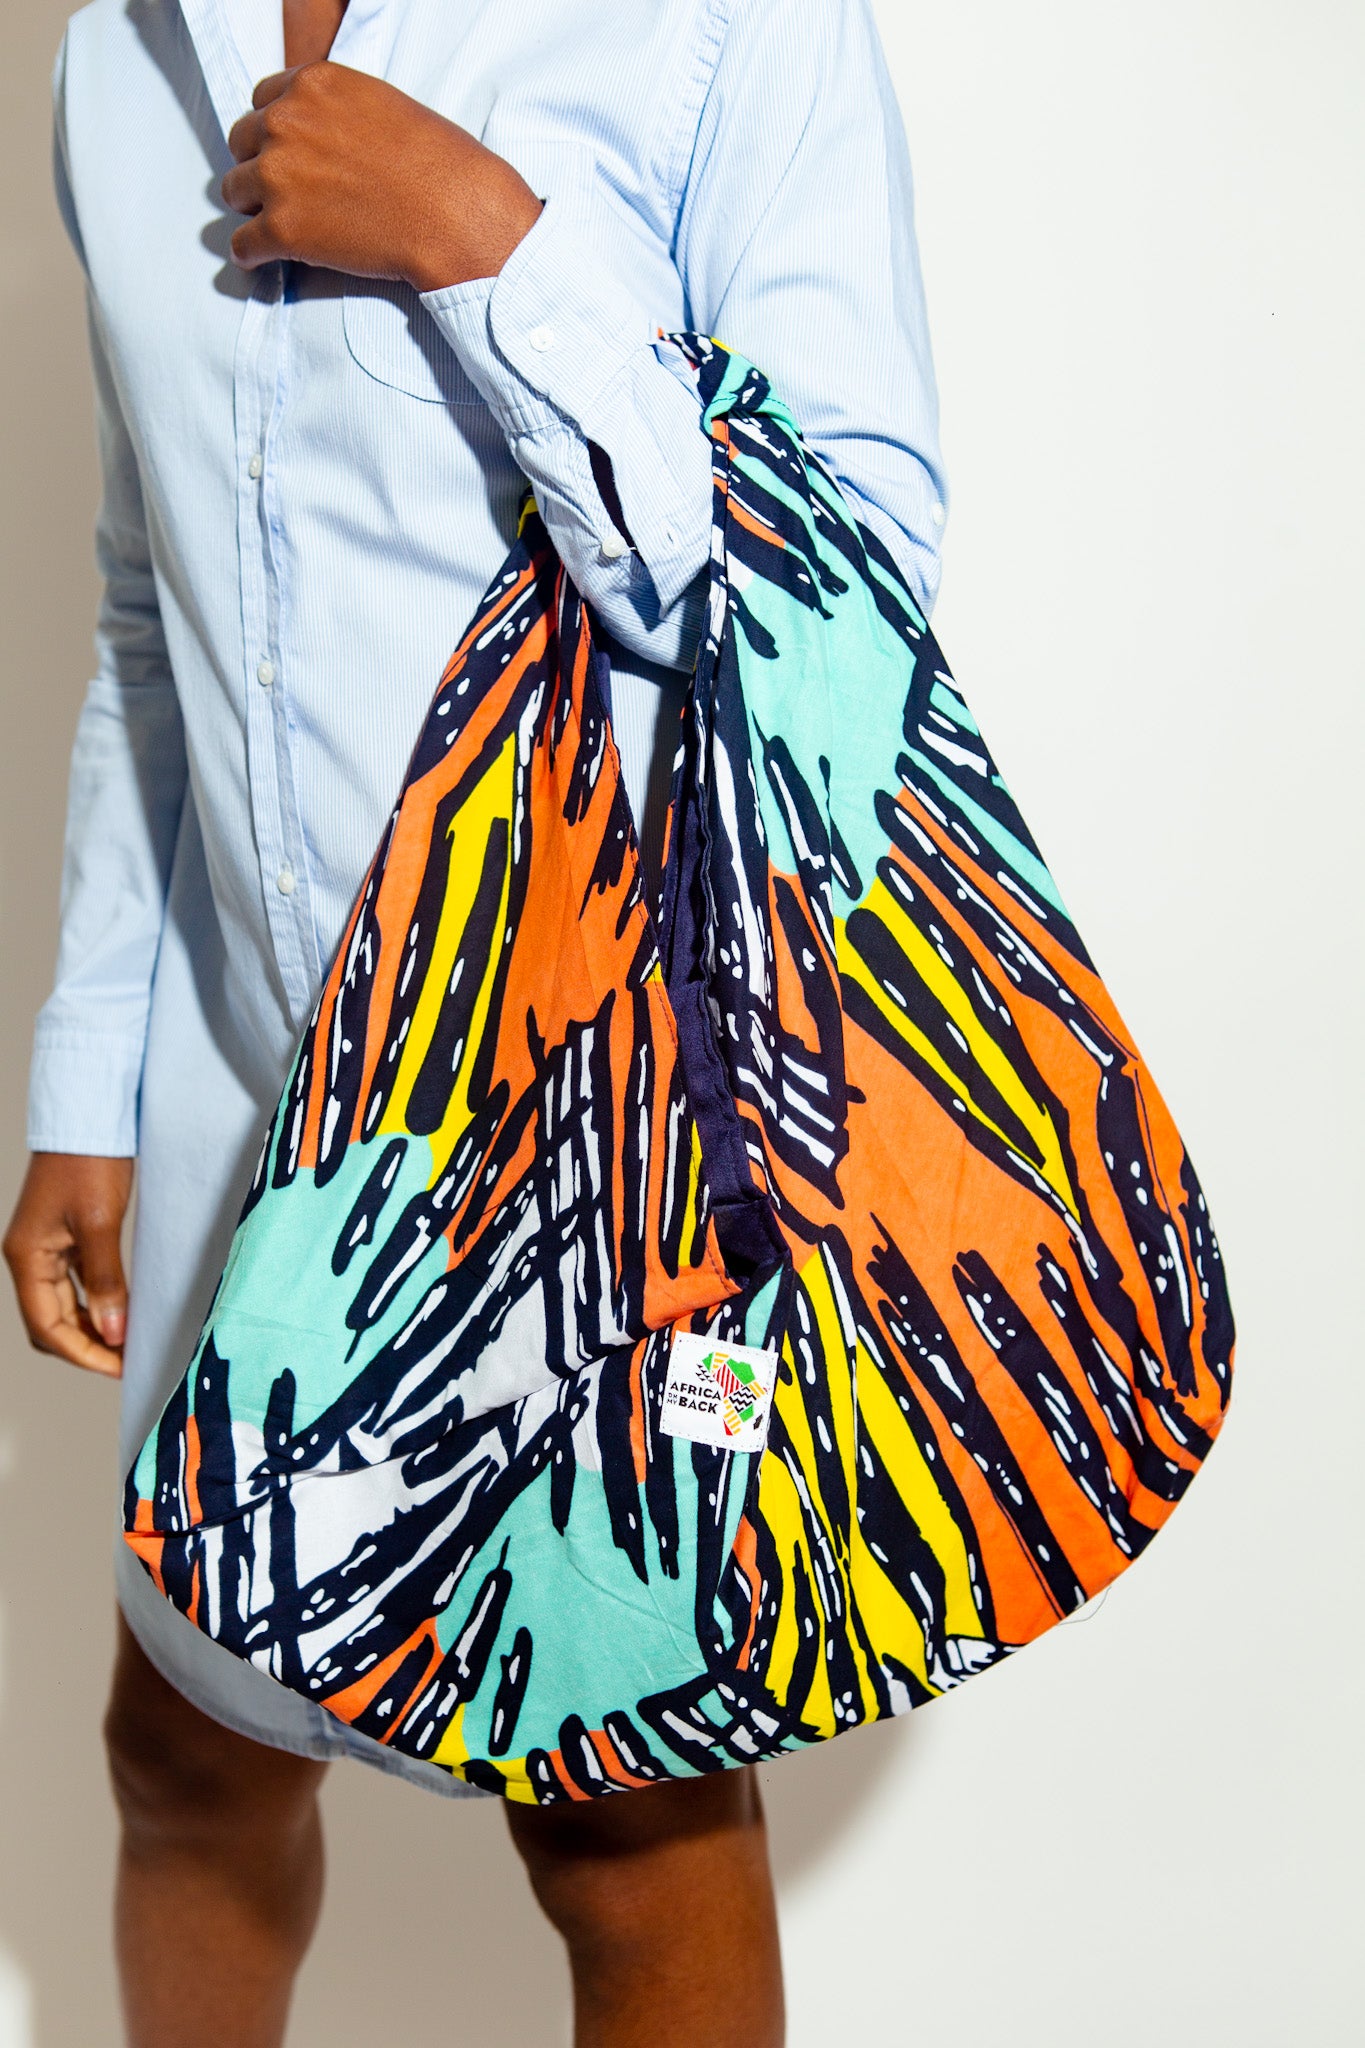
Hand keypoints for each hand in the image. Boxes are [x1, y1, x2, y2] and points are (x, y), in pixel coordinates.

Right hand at [4, 1154, 134, 1378]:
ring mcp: (45, 1248)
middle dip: (87, 1346)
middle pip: (50, 1322)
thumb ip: (105, 1280)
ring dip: (93, 1327)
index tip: (120, 1368)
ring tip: (130, 1342)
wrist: (90, 1115)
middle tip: (129, 1361)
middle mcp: (29, 1257)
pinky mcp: (65, 1237)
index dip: (82, 1353)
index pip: (47, 1326)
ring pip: (64, 1306)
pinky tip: (125, 1311)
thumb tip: (114, 1333)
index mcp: (26, 1257)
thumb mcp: (100, 1222)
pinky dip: (97, 1303)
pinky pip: (76, 1284)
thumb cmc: (89, 1161)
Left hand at [221, 63, 543, 290]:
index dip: (275, 131)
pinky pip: (242, 245)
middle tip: (287, 193)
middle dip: (261, 166)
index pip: (262, 101)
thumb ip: (337, 112)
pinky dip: (251, 255)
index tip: (290, 154)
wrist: (454, 216)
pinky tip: (262, 260)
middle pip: (241, 142)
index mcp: (311, 85)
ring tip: (280, 226)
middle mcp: (285, 122)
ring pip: (233, 192)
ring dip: (253, 209)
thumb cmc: (437, 164)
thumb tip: (319, 138)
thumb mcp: (382, 106)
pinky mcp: (282, 230)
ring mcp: (278, 176)